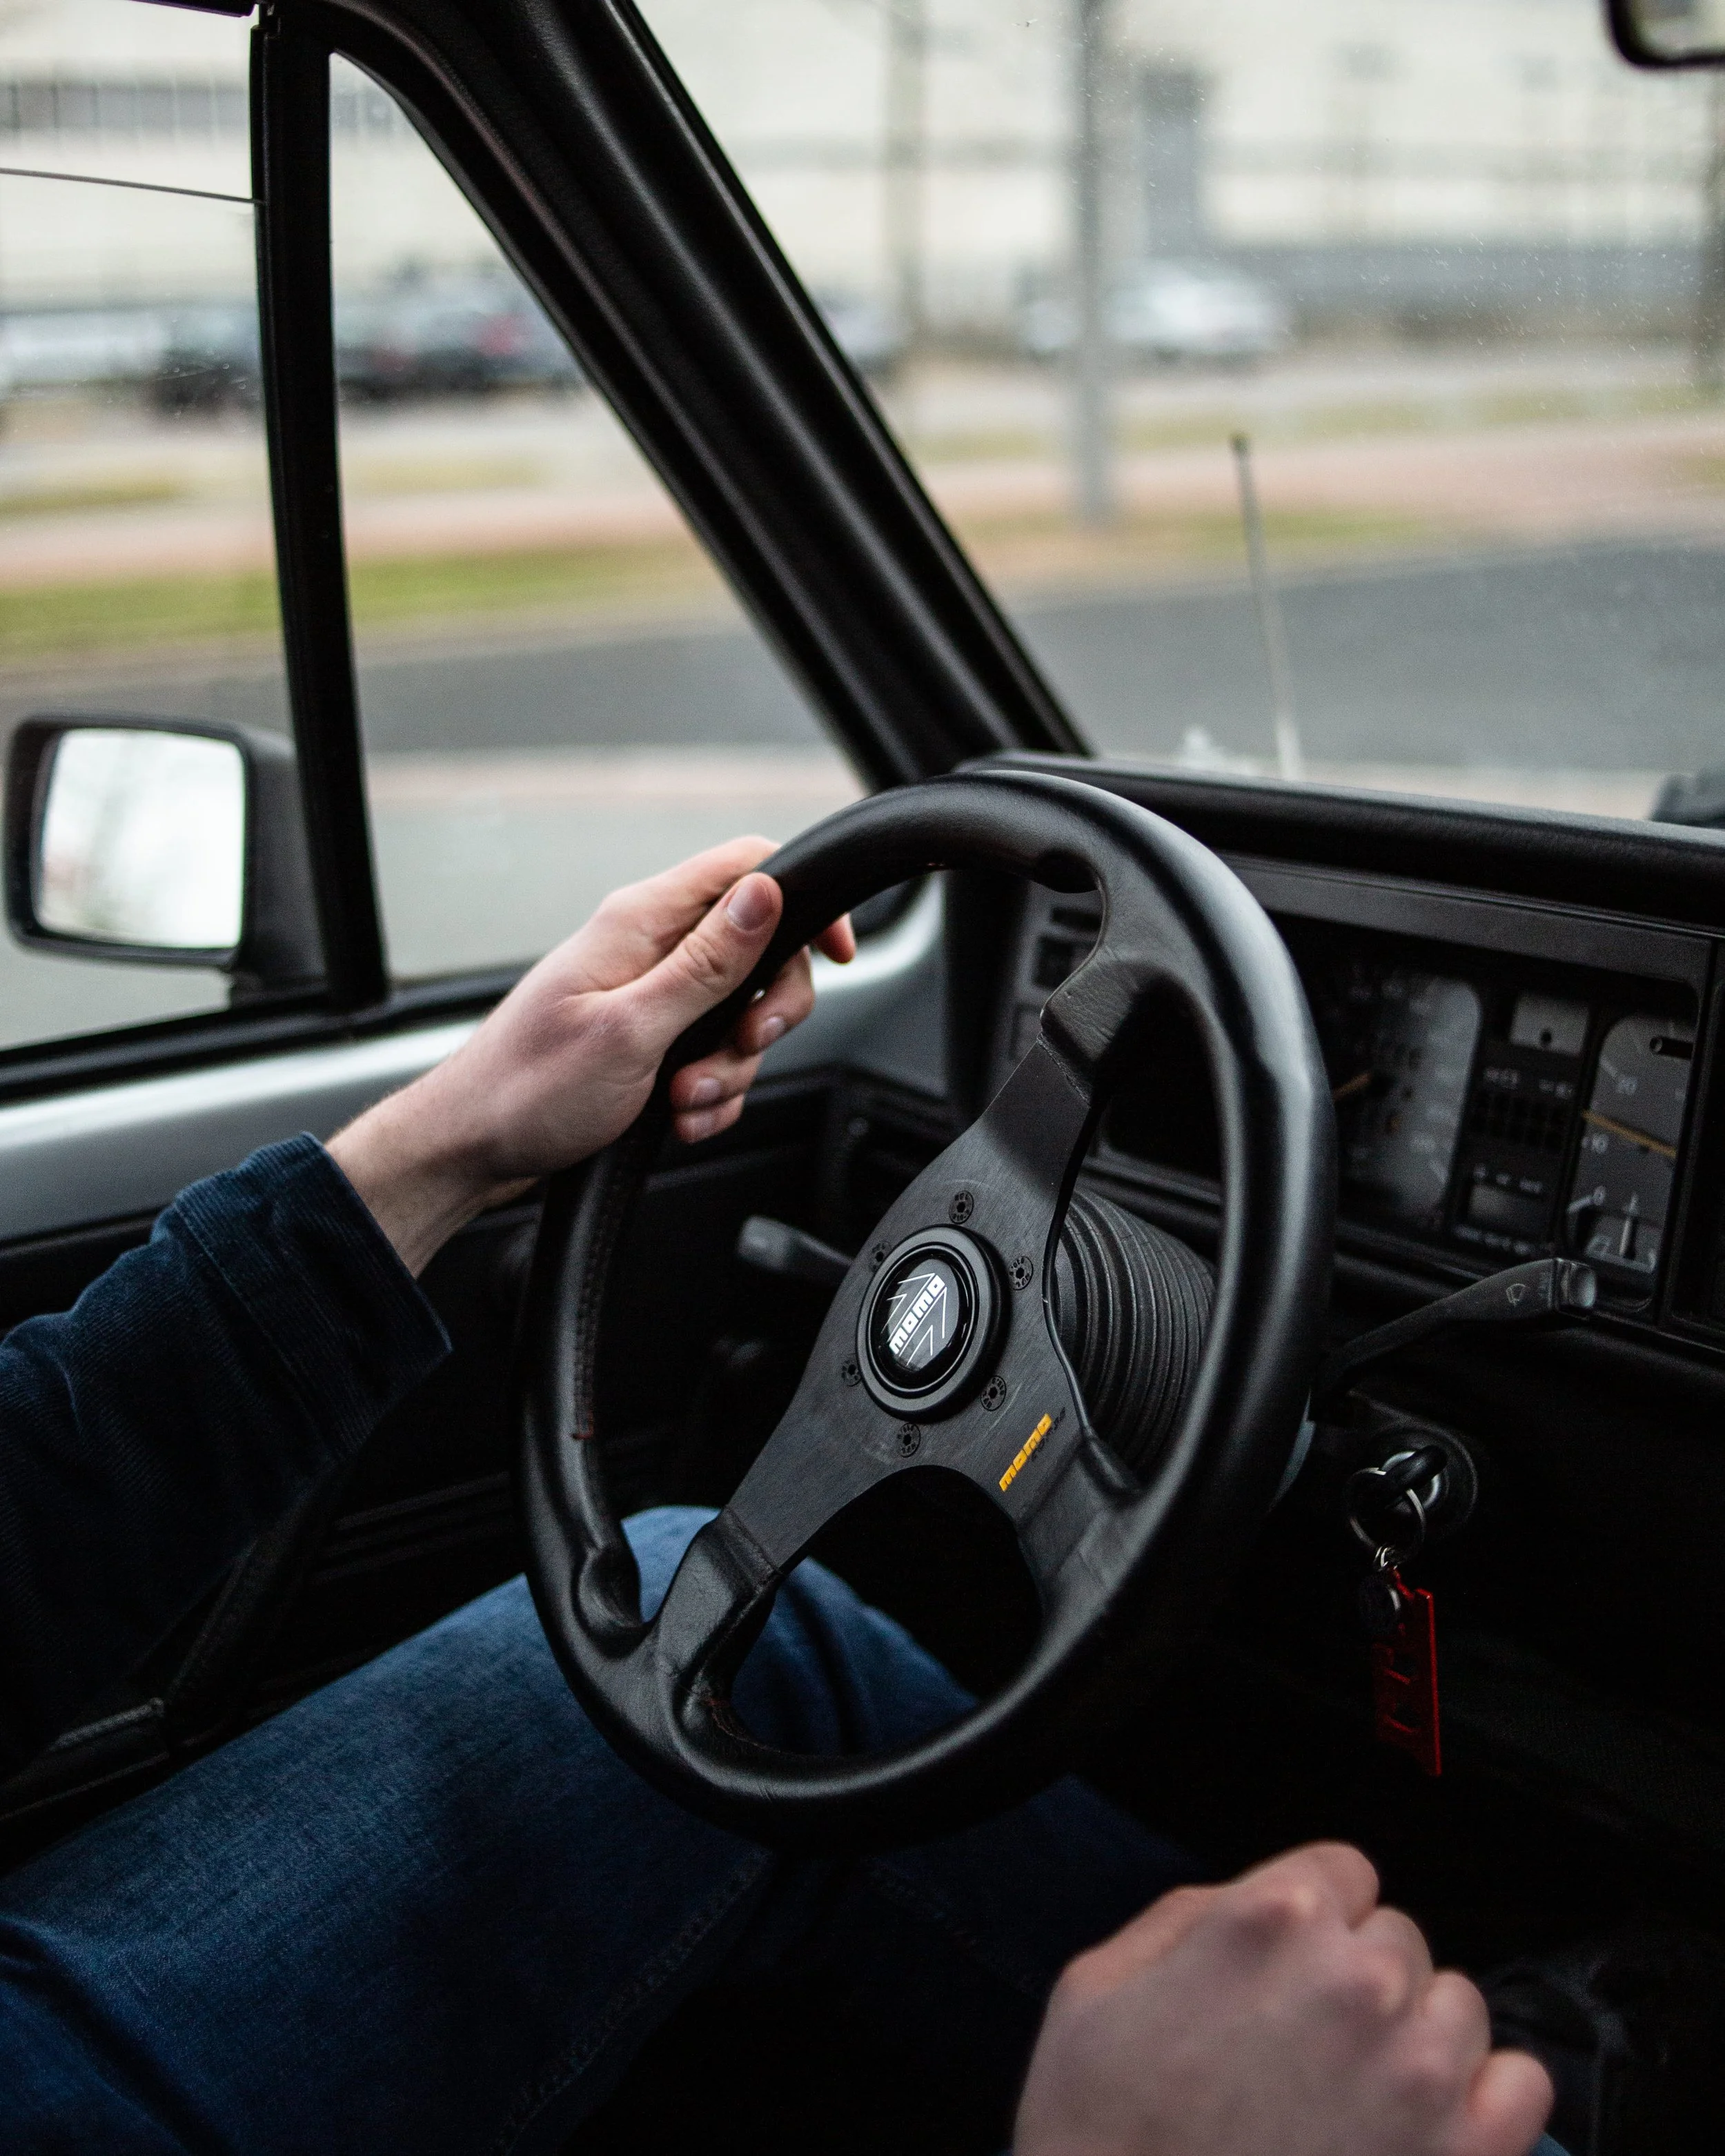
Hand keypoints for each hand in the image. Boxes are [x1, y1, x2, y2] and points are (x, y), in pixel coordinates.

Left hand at [328, 837, 853, 1272]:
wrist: (474, 1149)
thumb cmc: (529, 1089)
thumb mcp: (631, 1029)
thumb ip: (706, 963)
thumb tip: (767, 893)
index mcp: (642, 921)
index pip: (747, 867)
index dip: (803, 902)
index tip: (834, 955)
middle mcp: (650, 948)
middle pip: (762, 953)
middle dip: (765, 1016)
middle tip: (736, 1051)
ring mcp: (651, 996)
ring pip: (742, 1017)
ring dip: (729, 1070)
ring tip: (681, 1101)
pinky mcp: (651, 1041)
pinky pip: (715, 1058)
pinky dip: (710, 1096)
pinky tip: (678, 1119)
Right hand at [1015, 1843, 1552, 2155]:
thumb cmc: (1104, 2130)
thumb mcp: (1100, 1983)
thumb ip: (1192, 1916)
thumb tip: (1257, 1902)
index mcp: (1274, 1919)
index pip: (1345, 1872)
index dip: (1312, 1922)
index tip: (1287, 1970)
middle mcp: (1359, 1980)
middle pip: (1398, 1939)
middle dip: (1355, 1980)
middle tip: (1303, 2046)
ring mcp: (1419, 2072)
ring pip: (1459, 2006)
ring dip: (1416, 2037)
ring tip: (1357, 2093)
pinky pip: (1524, 2087)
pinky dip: (1487, 2100)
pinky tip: (1425, 2125)